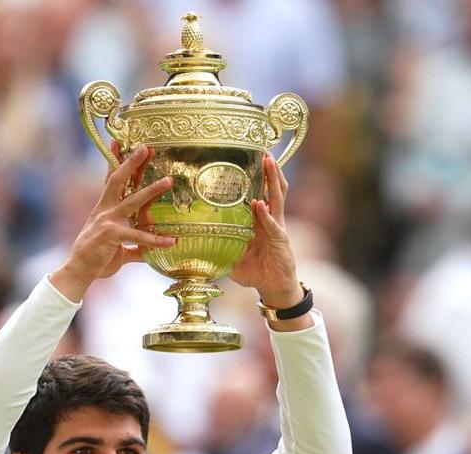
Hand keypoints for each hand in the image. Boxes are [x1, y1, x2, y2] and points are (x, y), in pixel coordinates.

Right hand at [51, 145, 176, 301]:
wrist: (78, 272)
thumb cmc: (96, 259)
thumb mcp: (118, 249)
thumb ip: (135, 248)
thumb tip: (147, 251)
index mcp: (105, 209)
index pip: (110, 180)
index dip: (115, 161)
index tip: (119, 142)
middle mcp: (105, 210)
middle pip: (119, 180)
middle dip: (131, 162)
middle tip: (146, 147)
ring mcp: (108, 221)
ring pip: (133, 201)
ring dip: (151, 190)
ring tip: (168, 181)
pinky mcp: (112, 236)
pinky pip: (139, 237)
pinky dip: (156, 240)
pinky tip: (171, 241)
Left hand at [229, 155, 299, 308]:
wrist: (274, 287)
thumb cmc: (255, 271)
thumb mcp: (231, 256)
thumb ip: (216, 246)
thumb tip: (189, 243)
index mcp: (259, 219)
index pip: (259, 191)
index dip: (257, 175)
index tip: (248, 156)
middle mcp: (271, 218)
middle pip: (272, 187)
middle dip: (269, 168)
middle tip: (262, 149)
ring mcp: (277, 227)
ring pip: (277, 197)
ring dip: (273, 179)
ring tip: (268, 162)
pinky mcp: (281, 240)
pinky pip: (273, 224)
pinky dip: (266, 215)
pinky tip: (259, 205)